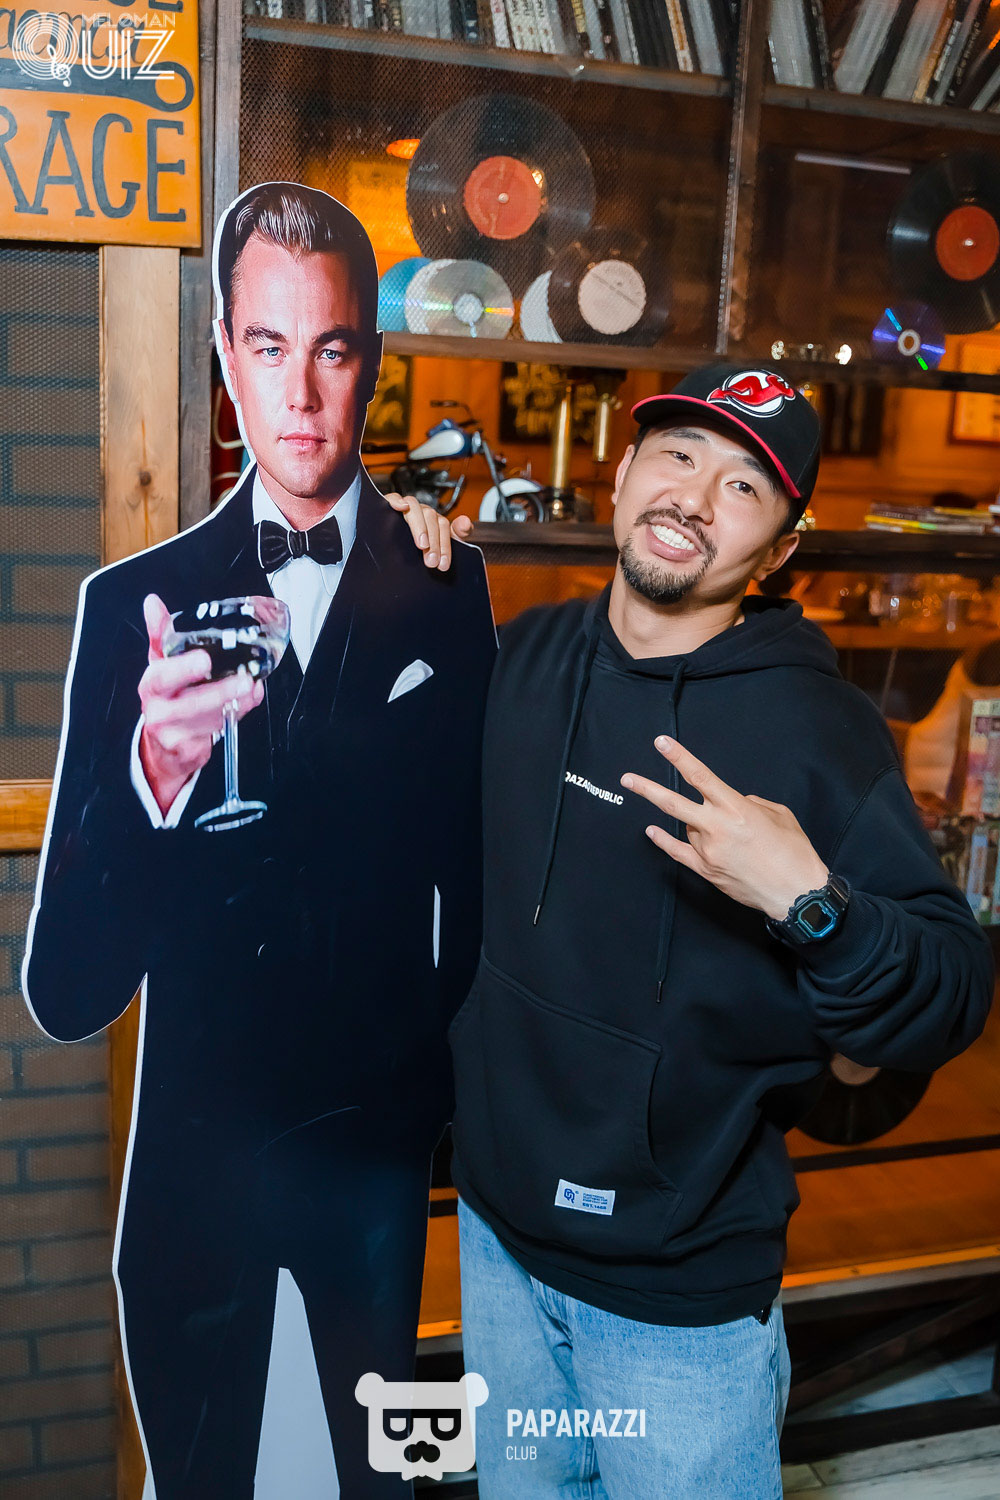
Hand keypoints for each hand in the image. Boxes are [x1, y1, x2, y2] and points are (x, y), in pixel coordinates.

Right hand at [137, 594, 263, 816]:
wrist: (163, 745)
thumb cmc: (166, 699)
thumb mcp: (161, 664)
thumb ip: (161, 633)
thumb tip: (152, 603)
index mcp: (153, 685)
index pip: (161, 676)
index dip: (182, 668)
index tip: (204, 660)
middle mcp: (159, 710)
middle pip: (188, 704)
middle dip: (218, 692)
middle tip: (243, 680)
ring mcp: (173, 733)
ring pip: (208, 719)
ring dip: (234, 703)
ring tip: (252, 688)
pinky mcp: (189, 749)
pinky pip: (217, 732)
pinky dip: (237, 714)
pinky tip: (248, 701)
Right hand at [384, 492, 473, 570]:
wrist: (391, 551)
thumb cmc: (420, 547)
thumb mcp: (441, 544)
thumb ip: (458, 534)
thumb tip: (466, 522)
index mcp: (435, 520)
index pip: (444, 526)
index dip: (445, 545)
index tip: (443, 564)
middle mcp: (421, 512)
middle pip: (431, 517)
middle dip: (434, 541)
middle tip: (432, 561)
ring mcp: (406, 508)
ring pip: (415, 509)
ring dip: (419, 527)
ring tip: (422, 545)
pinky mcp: (389, 505)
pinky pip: (392, 497)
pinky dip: (397, 501)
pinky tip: (400, 507)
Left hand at [621, 736, 829, 920]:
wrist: (796, 892)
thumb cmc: (793, 852)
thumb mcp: (778, 814)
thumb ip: (751, 801)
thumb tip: (733, 801)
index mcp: (737, 808)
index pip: (700, 776)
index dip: (679, 757)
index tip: (661, 743)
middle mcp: (718, 827)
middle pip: (673, 803)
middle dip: (648, 789)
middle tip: (628, 779)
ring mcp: (708, 850)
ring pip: (688, 828)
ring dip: (700, 825)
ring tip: (731, 839)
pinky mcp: (706, 870)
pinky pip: (678, 852)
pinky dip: (664, 841)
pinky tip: (652, 832)